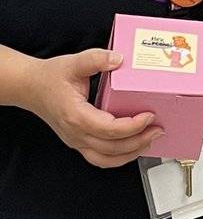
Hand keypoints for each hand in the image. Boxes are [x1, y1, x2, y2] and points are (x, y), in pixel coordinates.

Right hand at [21, 48, 161, 167]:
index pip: (109, 129)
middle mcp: (75, 133)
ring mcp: (76, 140)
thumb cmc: (49, 77)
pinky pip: (100, 158)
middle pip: (111, 149)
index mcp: (75, 115)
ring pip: (106, 159)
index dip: (132, 126)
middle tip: (158, 129)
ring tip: (149, 140)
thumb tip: (118, 59)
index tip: (149, 116)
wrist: (29, 87)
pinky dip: (119, 157)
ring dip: (130, 153)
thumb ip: (96, 59)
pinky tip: (133, 147)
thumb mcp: (74, 62)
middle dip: (139, 141)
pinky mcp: (78, 141)